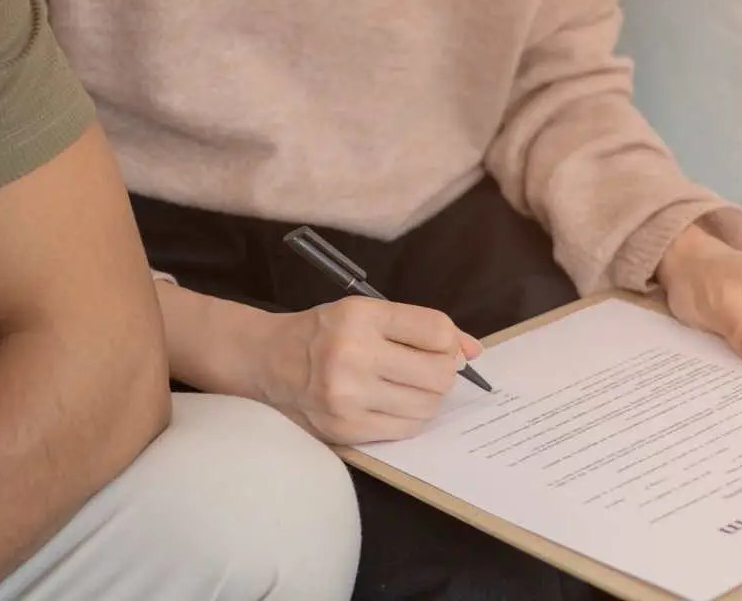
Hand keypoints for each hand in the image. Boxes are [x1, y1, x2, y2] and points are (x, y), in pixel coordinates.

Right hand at [253, 297, 484, 445]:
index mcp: (360, 316)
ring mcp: (349, 397)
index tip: (437, 344)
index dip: (448, 340)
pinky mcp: (347, 429)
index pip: (436, 330)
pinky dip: (409, 416)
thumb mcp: (365, 313)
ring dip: (427, 396)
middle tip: (424, 367)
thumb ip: (421, 327)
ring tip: (405, 385)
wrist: (267, 361)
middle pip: (439, 373)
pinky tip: (392, 403)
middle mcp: (354, 355)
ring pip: (428, 405)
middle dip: (442, 371)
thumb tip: (474, 351)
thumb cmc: (323, 332)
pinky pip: (407, 429)